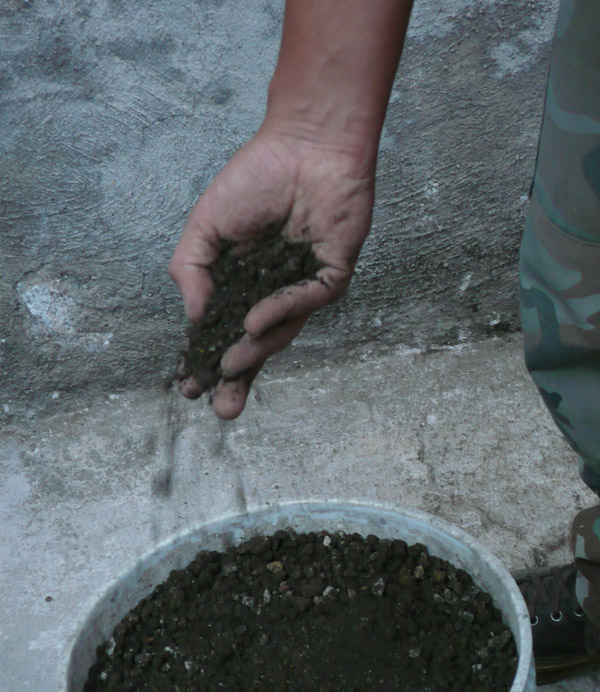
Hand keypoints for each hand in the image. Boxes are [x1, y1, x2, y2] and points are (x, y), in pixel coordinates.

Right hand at [168, 121, 375, 418]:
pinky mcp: (332, 274)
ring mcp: (303, 286)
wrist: (304, 144)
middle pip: (255, 344)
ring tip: (231, 367)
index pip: (223, 330)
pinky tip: (254, 322)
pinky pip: (308, 302)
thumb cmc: (254, 179)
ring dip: (256, 351)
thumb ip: (191, 271)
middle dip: (239, 379)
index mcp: (241, 281)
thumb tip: (195, 319)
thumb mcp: (205, 226)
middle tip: (224, 411)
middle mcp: (272, 290)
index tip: (188, 388)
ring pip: (282, 331)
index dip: (205, 359)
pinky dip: (281, 313)